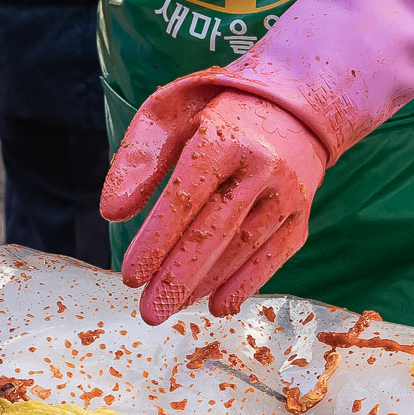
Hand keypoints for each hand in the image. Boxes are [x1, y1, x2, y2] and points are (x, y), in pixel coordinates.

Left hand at [101, 84, 328, 324]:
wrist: (295, 103)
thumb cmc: (214, 109)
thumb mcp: (169, 114)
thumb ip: (139, 159)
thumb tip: (112, 212)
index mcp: (224, 138)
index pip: (185, 197)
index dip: (157, 240)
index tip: (131, 275)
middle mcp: (262, 168)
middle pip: (216, 231)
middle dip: (179, 276)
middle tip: (149, 312)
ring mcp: (287, 194)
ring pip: (244, 248)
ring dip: (205, 284)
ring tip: (169, 307)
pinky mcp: (301, 215)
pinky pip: (274, 256)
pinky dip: (246, 284)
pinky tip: (218, 305)